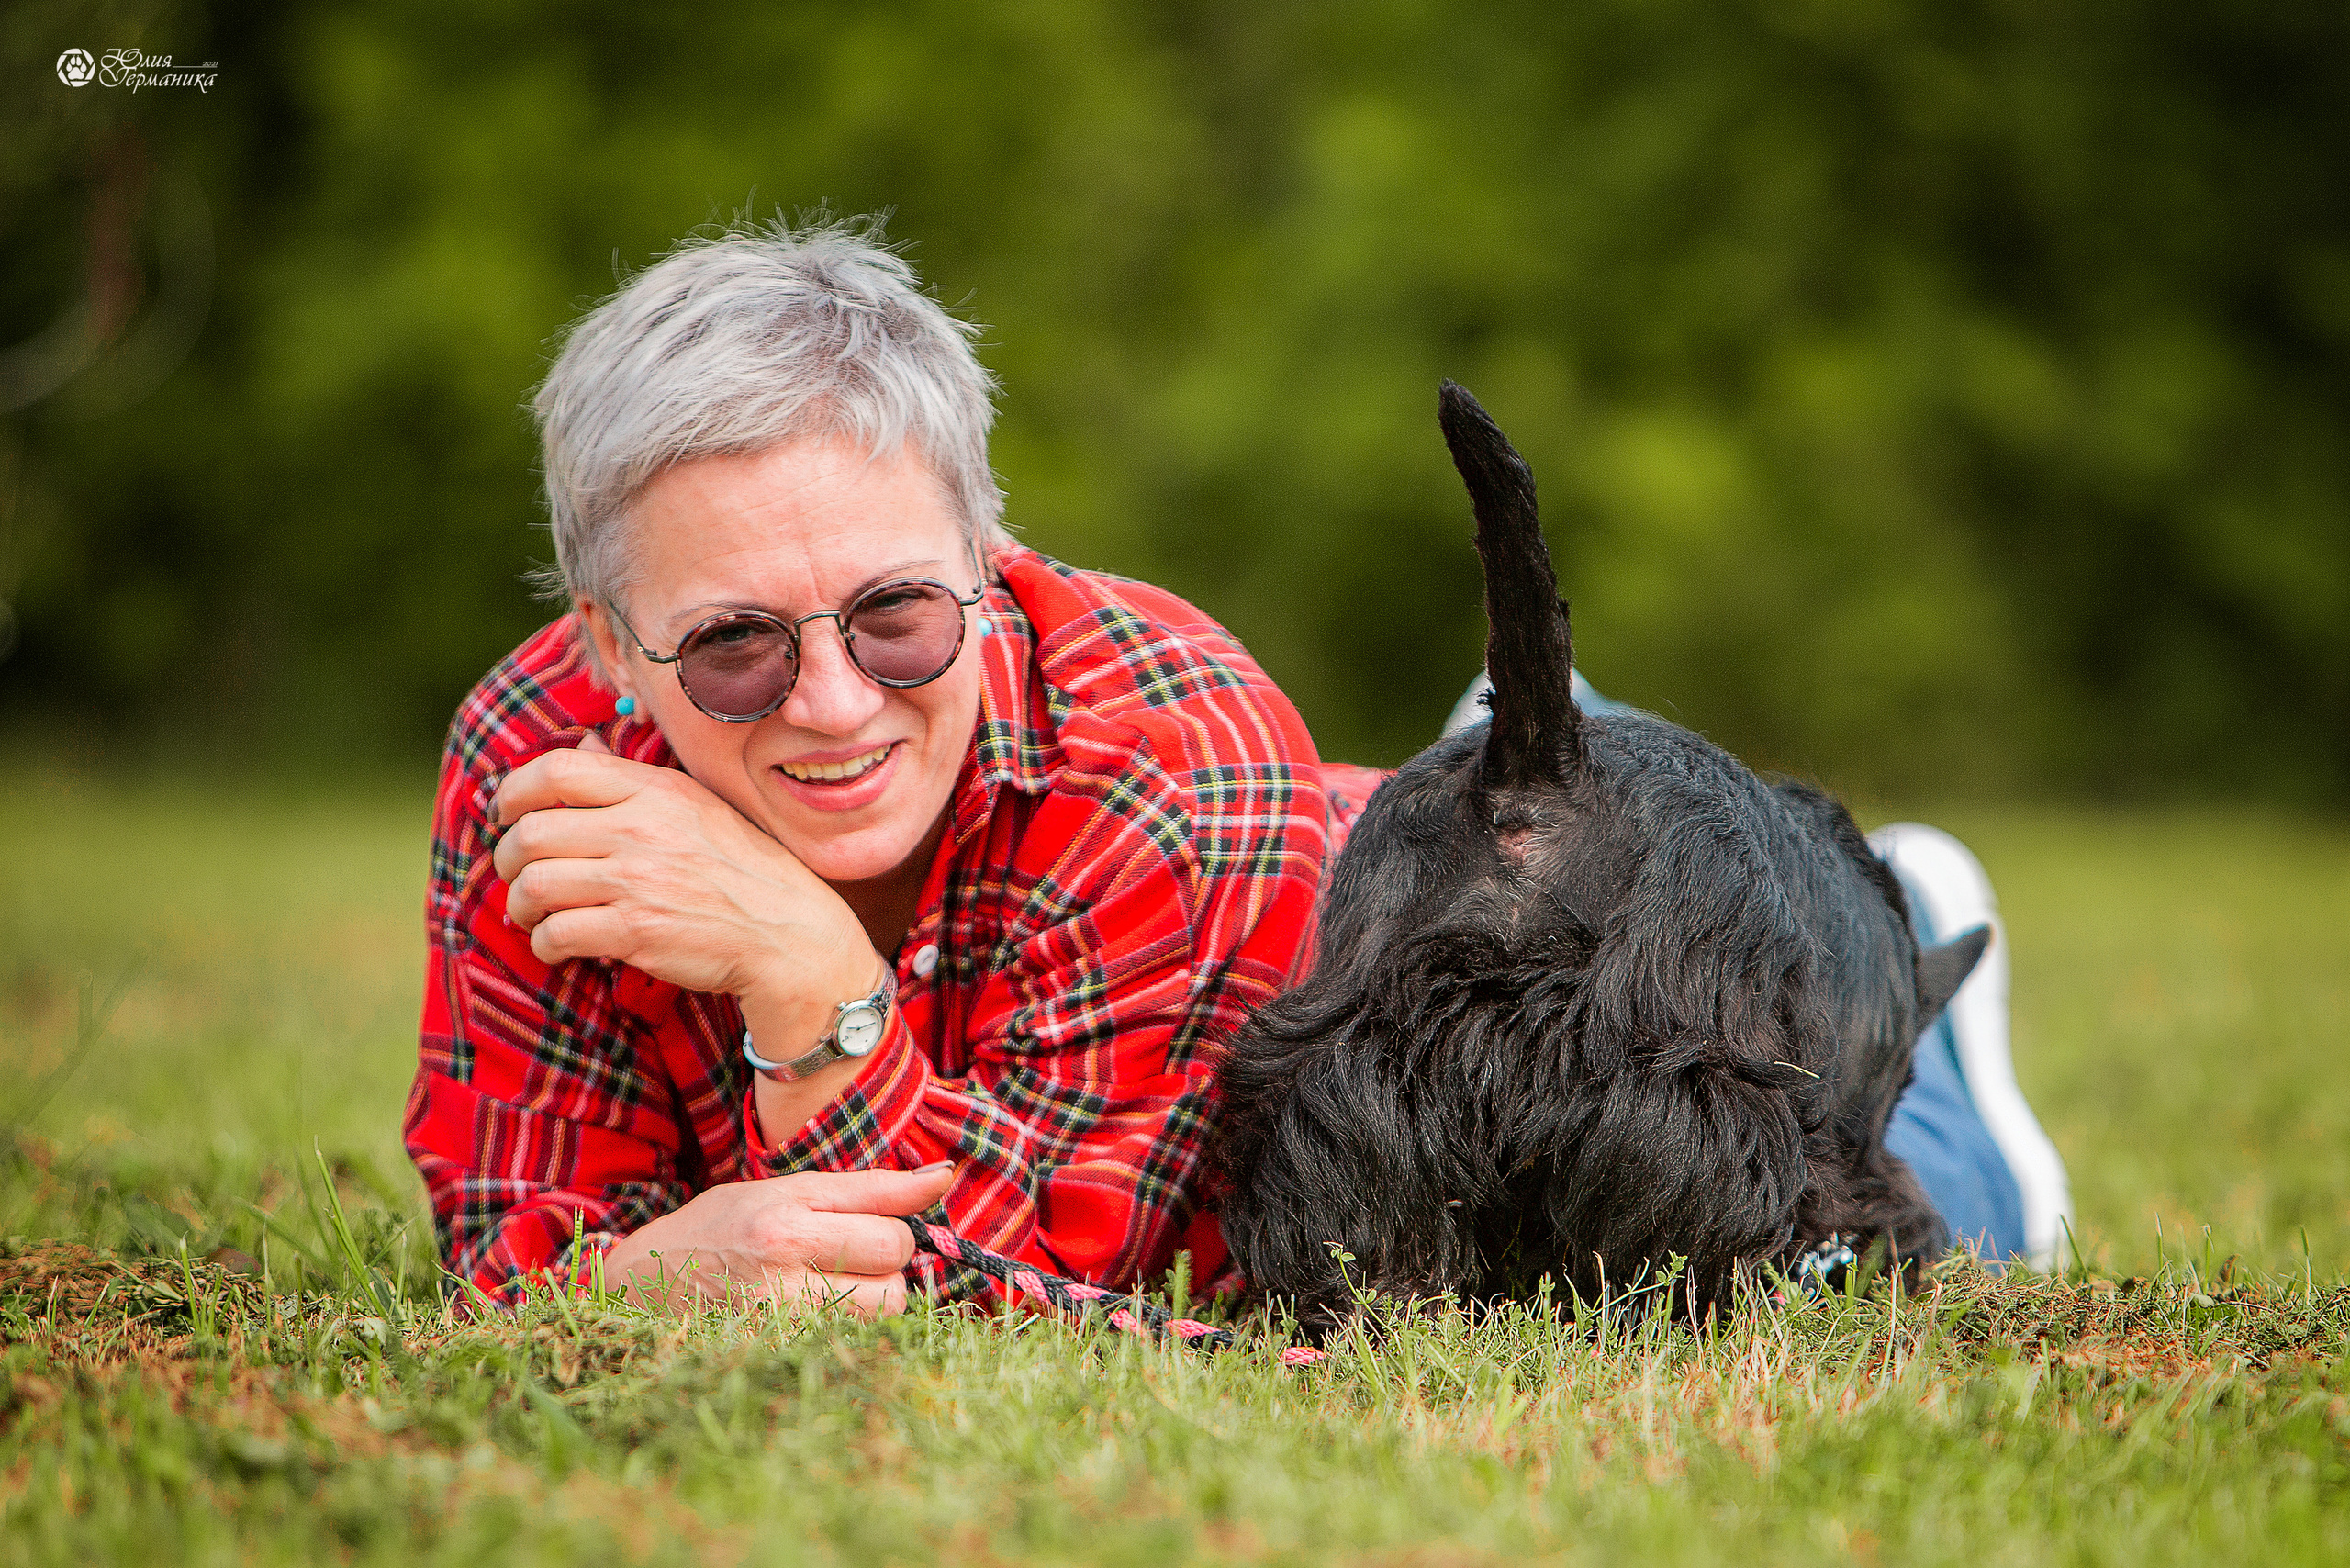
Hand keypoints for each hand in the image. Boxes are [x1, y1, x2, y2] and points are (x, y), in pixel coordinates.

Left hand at [490, 732, 876, 1011]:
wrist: (789, 934)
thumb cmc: (743, 869)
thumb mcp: (695, 806)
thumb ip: (632, 778)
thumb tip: (581, 744)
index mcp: (654, 791)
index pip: (556, 770)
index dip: (514, 792)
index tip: (507, 815)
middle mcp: (640, 829)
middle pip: (530, 834)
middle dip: (507, 860)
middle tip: (515, 876)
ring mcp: (637, 881)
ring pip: (534, 886)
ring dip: (519, 906)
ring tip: (531, 915)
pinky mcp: (635, 932)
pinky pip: (556, 934)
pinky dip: (544, 944)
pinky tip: (557, 946)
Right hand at [597, 1164, 954, 1315]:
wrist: (642, 1281)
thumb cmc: (725, 1224)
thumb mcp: (788, 1189)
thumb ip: (869, 1187)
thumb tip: (944, 1175)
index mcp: (785, 1221)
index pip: (891, 1233)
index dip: (896, 1230)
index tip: (876, 1227)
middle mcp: (781, 1276)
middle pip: (894, 1282)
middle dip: (887, 1267)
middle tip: (848, 1256)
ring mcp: (777, 1326)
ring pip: (879, 1319)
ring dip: (873, 1300)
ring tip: (830, 1283)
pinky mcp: (775, 1356)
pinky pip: (849, 1344)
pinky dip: (848, 1328)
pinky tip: (814, 1311)